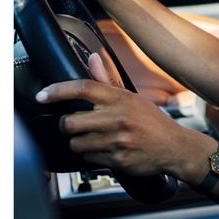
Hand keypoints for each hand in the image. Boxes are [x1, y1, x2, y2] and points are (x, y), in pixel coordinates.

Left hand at [35, 54, 188, 176]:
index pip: (84, 88)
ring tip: (94, 139)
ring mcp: (117, 140)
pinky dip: (92, 157)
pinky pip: (89, 160)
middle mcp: (118, 118)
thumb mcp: (132, 97)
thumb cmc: (152, 120)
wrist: (174, 146)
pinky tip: (106, 150)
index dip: (59, 90)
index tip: (43, 95)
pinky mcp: (117, 160)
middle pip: (71, 122)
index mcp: (121, 98)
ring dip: (80, 143)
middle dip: (68, 125)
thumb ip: (108, 79)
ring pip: (76, 144)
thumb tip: (93, 57)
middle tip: (76, 124)